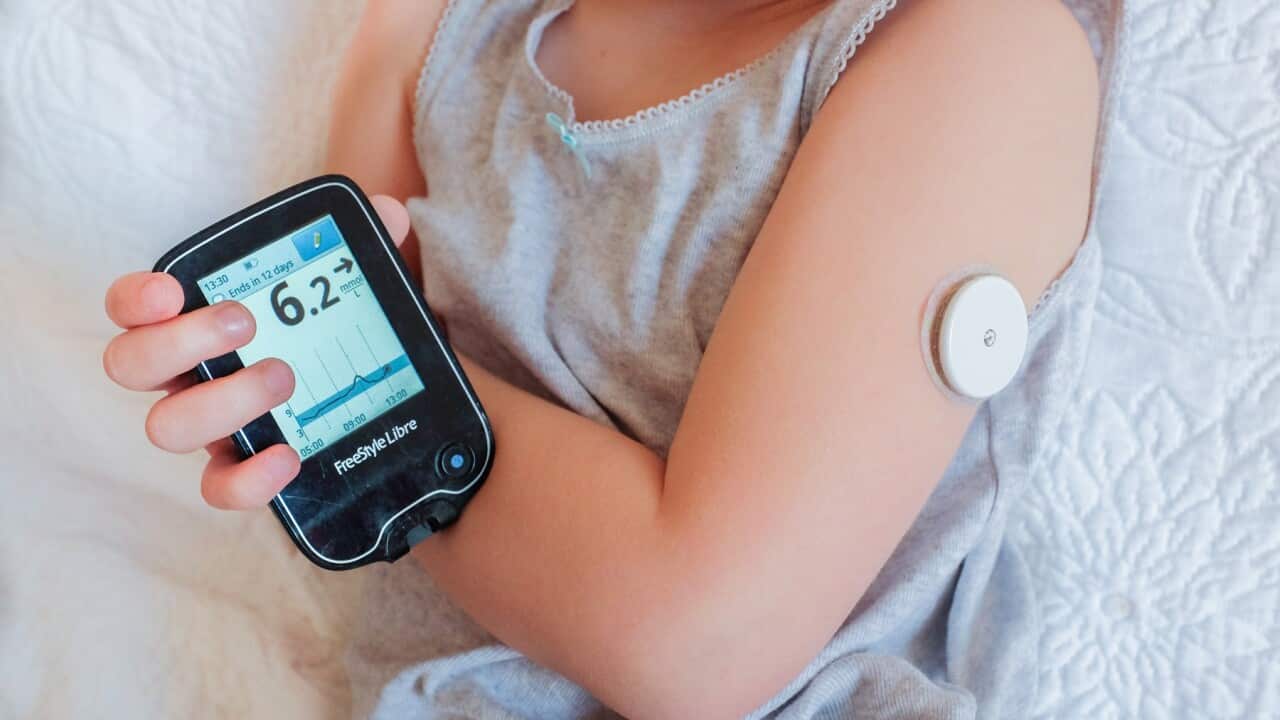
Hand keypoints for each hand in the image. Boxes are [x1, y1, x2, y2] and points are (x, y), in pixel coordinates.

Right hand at [103, 195, 412, 508]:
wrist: (378, 403)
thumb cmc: (339, 338)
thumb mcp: (354, 289)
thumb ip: (365, 246)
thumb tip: (389, 213)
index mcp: (199, 323)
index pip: (135, 308)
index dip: (135, 300)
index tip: (170, 290)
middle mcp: (190, 375)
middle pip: (132, 365)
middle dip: (182, 341)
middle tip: (245, 324)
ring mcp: (212, 427)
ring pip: (168, 426)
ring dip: (223, 399)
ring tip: (284, 377)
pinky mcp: (242, 472)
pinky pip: (221, 487)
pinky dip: (248, 478)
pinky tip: (289, 455)